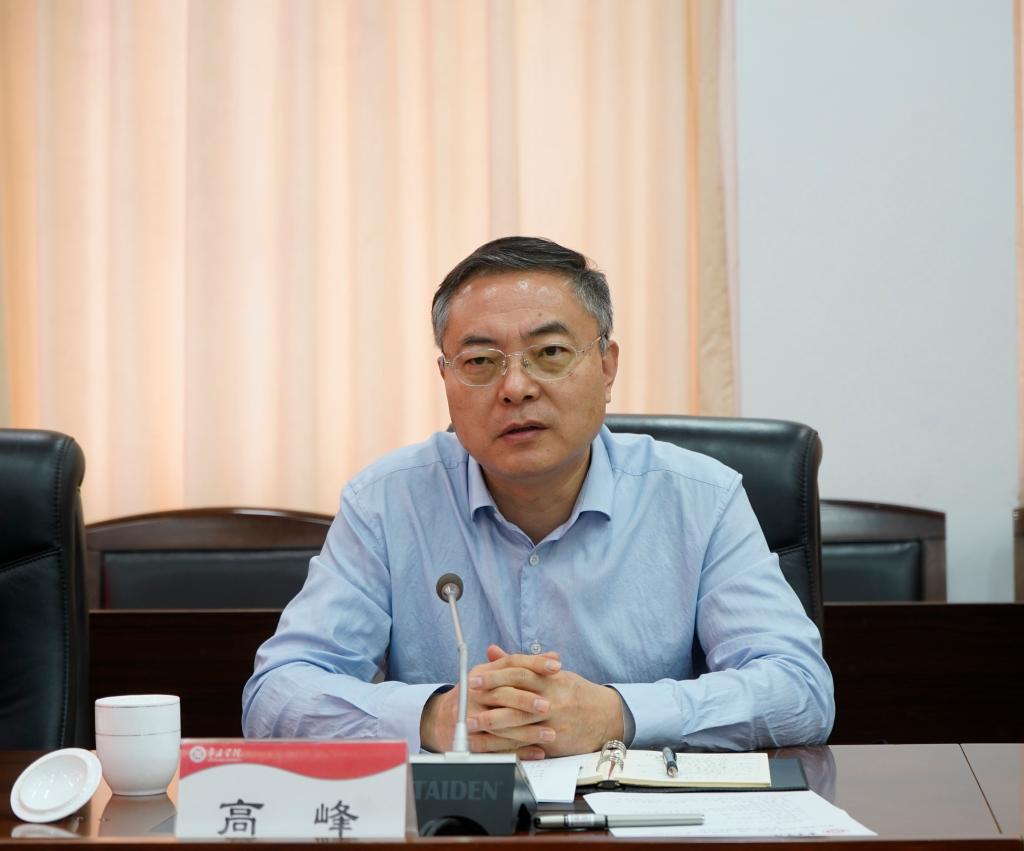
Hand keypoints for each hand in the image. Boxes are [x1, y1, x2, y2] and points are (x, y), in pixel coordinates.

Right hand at [419, 647, 560, 758]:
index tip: (556, 667)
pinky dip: (519, 751)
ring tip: (550, 734)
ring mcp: (471, 716)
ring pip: (500, 724)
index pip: (511, 663)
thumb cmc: (481, 693)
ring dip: (527, 731)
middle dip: (526, 700)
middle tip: (548, 706)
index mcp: (484, 672)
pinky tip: (538, 752)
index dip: (534, 663)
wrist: (447, 718)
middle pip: (502, 693)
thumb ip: (525, 667)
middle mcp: (476, 692)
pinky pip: (497, 747)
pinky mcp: (472, 740)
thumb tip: (554, 657)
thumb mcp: (496, 674)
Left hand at [469, 645, 624, 756]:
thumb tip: (492, 650)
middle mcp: (551, 698)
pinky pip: (529, 742)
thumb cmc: (574, 692)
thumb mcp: (550, 674)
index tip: (474, 679)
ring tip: (472, 724)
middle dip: (489, 699)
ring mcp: (554, 720)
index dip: (494, 676)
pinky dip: (509, 743)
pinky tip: (492, 744)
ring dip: (493, 723)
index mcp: (549, 679)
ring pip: (520, 721)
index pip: (518, 673)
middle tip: (466, 700)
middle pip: (516, 696)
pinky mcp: (556, 740)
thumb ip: (519, 663)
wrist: (606, 716)